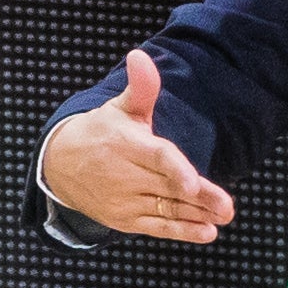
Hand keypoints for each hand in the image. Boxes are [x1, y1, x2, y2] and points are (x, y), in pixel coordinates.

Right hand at [39, 50, 238, 243]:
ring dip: (195, 217)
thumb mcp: (120, 108)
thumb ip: (140, 88)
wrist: (60, 167)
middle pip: (167, 188)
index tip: (193, 182)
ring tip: (221, 218)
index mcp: (125, 144)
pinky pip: (156, 227)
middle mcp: (123, 175)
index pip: (155, 158)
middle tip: (226, 207)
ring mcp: (124, 200)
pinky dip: (181, 231)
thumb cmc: (102, 132)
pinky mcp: (125, 220)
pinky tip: (205, 231)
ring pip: (165, 209)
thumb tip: (140, 56)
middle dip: (199, 198)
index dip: (175, 170)